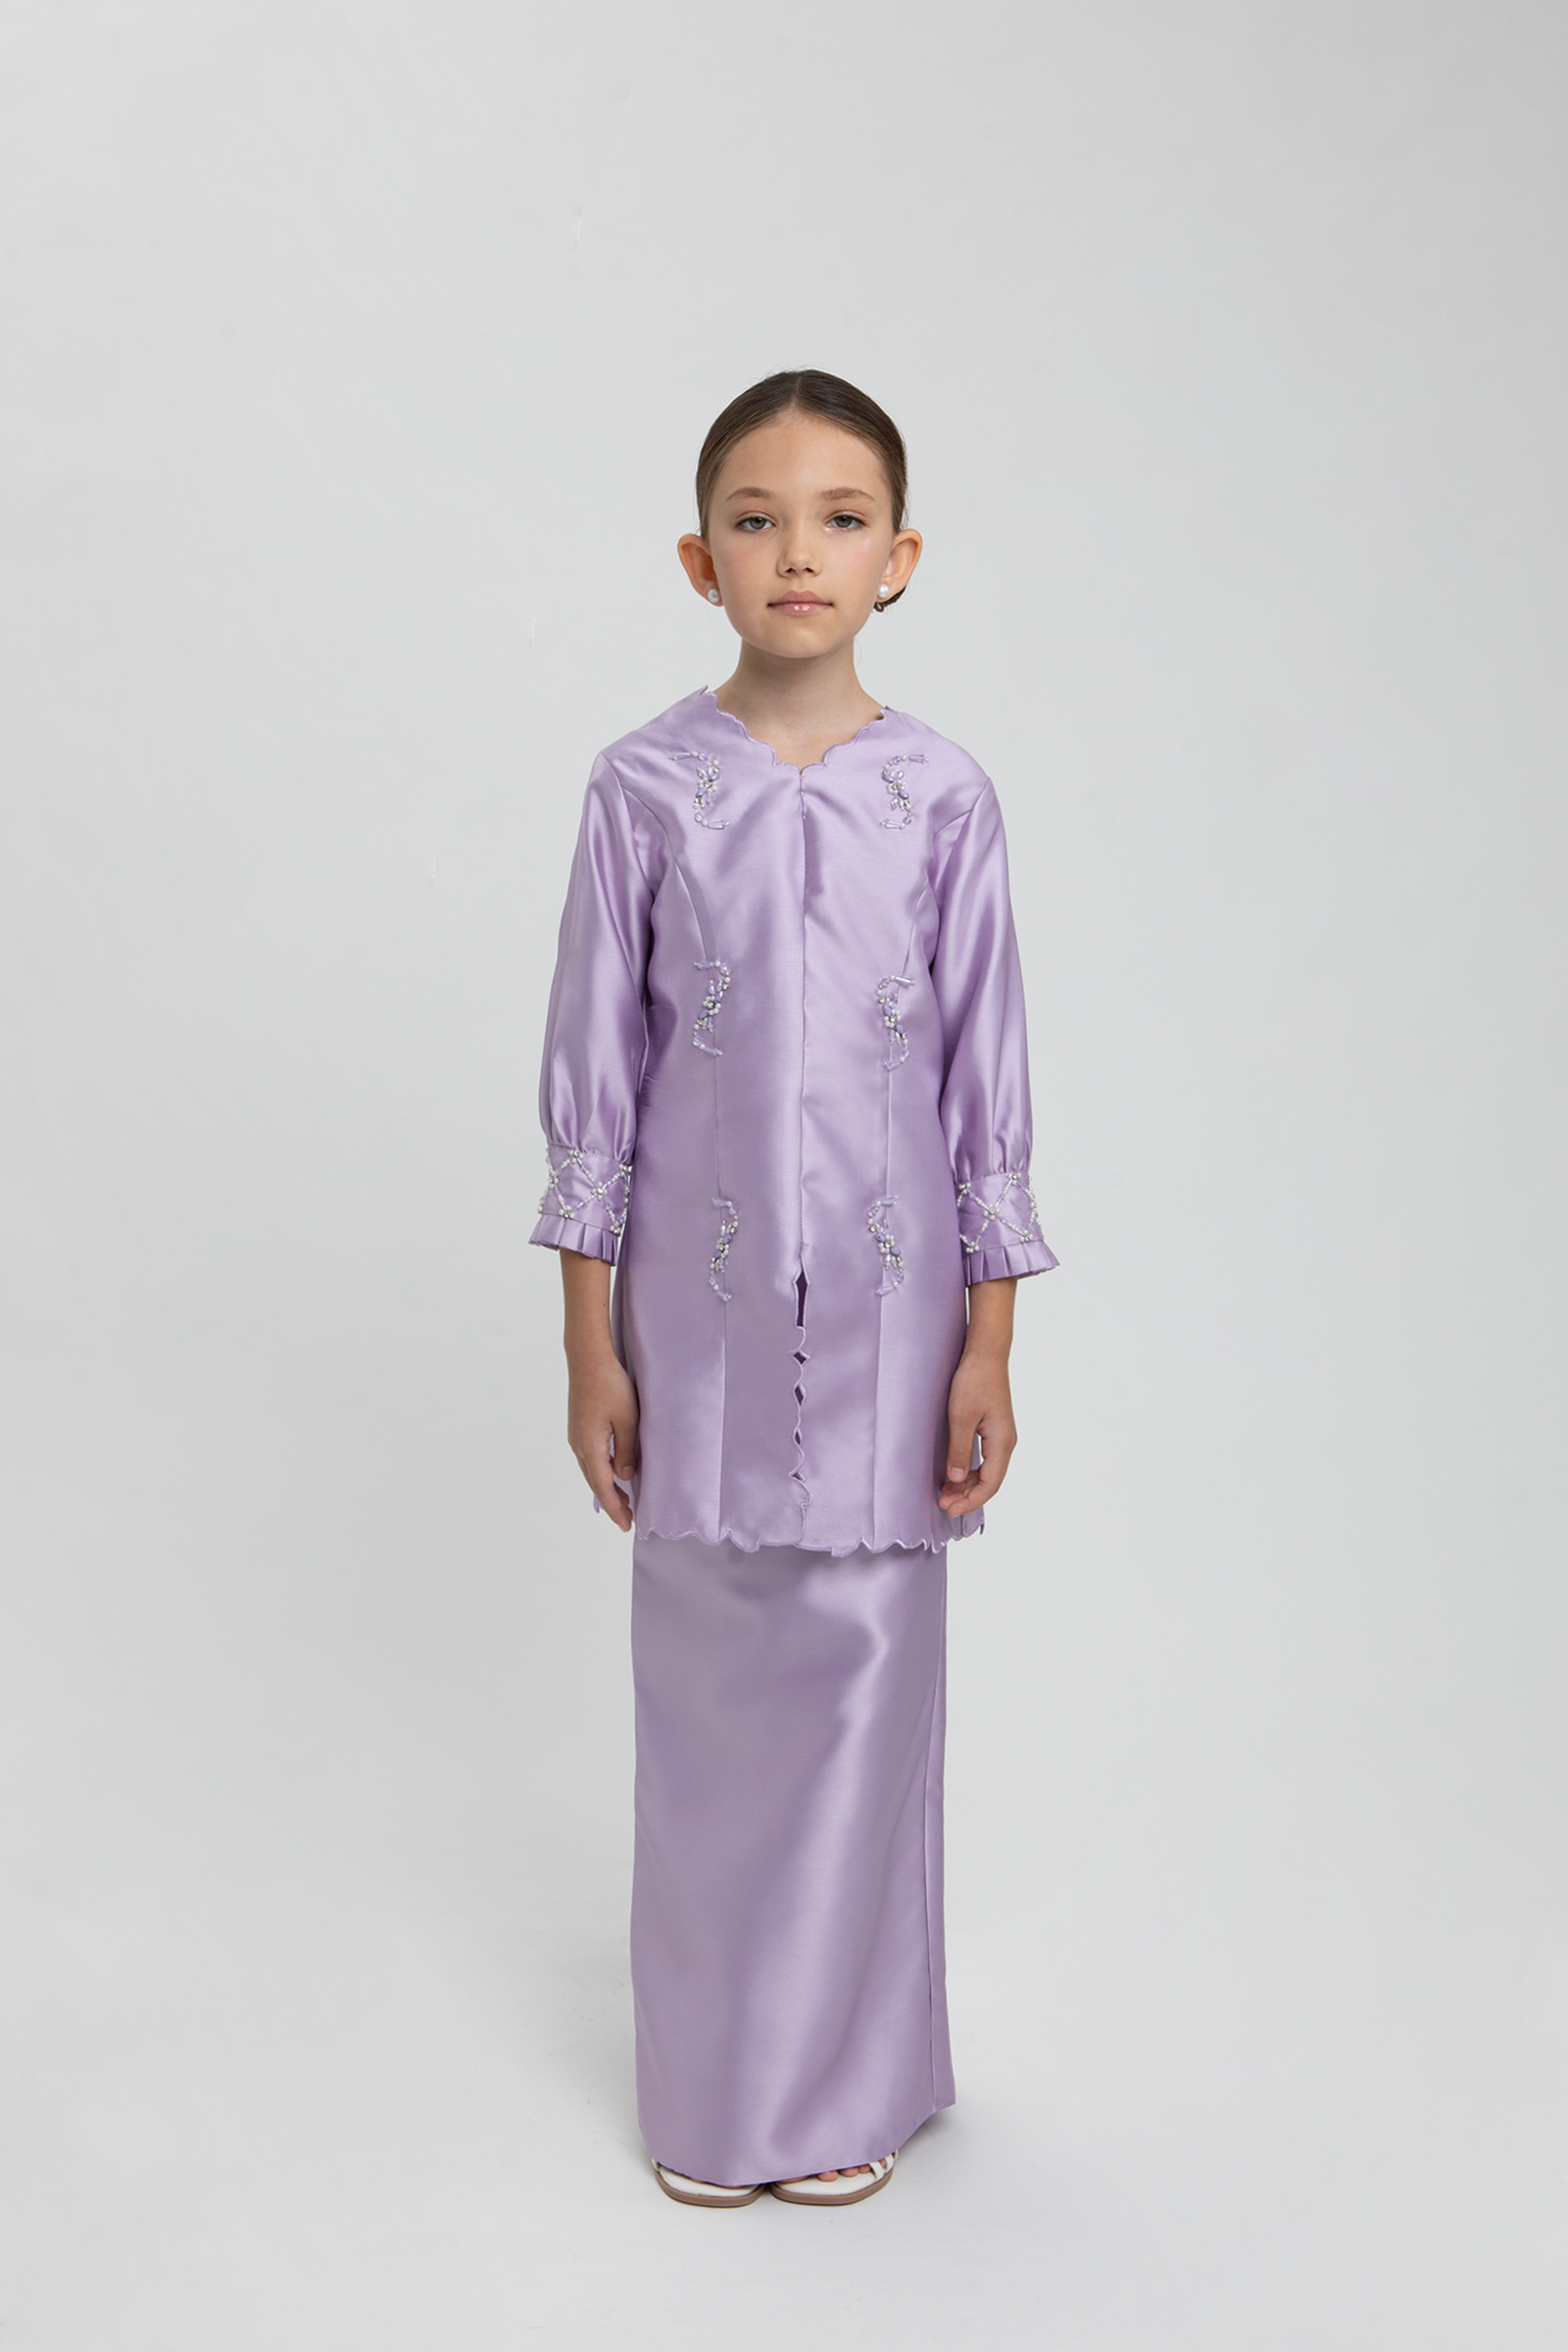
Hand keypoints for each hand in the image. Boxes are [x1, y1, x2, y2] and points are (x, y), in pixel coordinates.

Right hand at [560, 1247, 638, 1532]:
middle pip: (595, 1482)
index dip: (616, 1508)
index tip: (627, 1525)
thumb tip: (625, 1476)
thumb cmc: (610, 1385)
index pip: (604, 1487)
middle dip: (611, 1502)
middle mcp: (579, 1445)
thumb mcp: (627, 1419)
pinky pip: (589, 1457)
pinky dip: (600, 1471)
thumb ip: (627, 1450)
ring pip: (591, 1470)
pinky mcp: (578, 1426)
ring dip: (605, 1486)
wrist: (587, 1357)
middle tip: (627, 1519)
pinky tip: (610, 1471)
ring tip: (621, 1500)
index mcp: (590, 1447)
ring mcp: (576, 1435)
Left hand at [939, 1349, 1016, 1516]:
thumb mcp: (960, 1417)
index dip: (971, 1501)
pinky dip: (968, 1470)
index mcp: (1002, 1443)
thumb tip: (955, 1479)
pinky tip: (953, 1474)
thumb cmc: (974, 1381)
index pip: (990, 1484)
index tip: (950, 1510)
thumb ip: (958, 1450)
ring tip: (944, 1492)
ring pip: (986, 1471)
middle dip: (967, 1496)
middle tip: (942, 1504)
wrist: (986, 1353)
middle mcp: (1006, 1443)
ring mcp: (1001, 1436)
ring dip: (966, 1484)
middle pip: (990, 1481)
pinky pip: (984, 1459)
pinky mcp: (993, 1429)